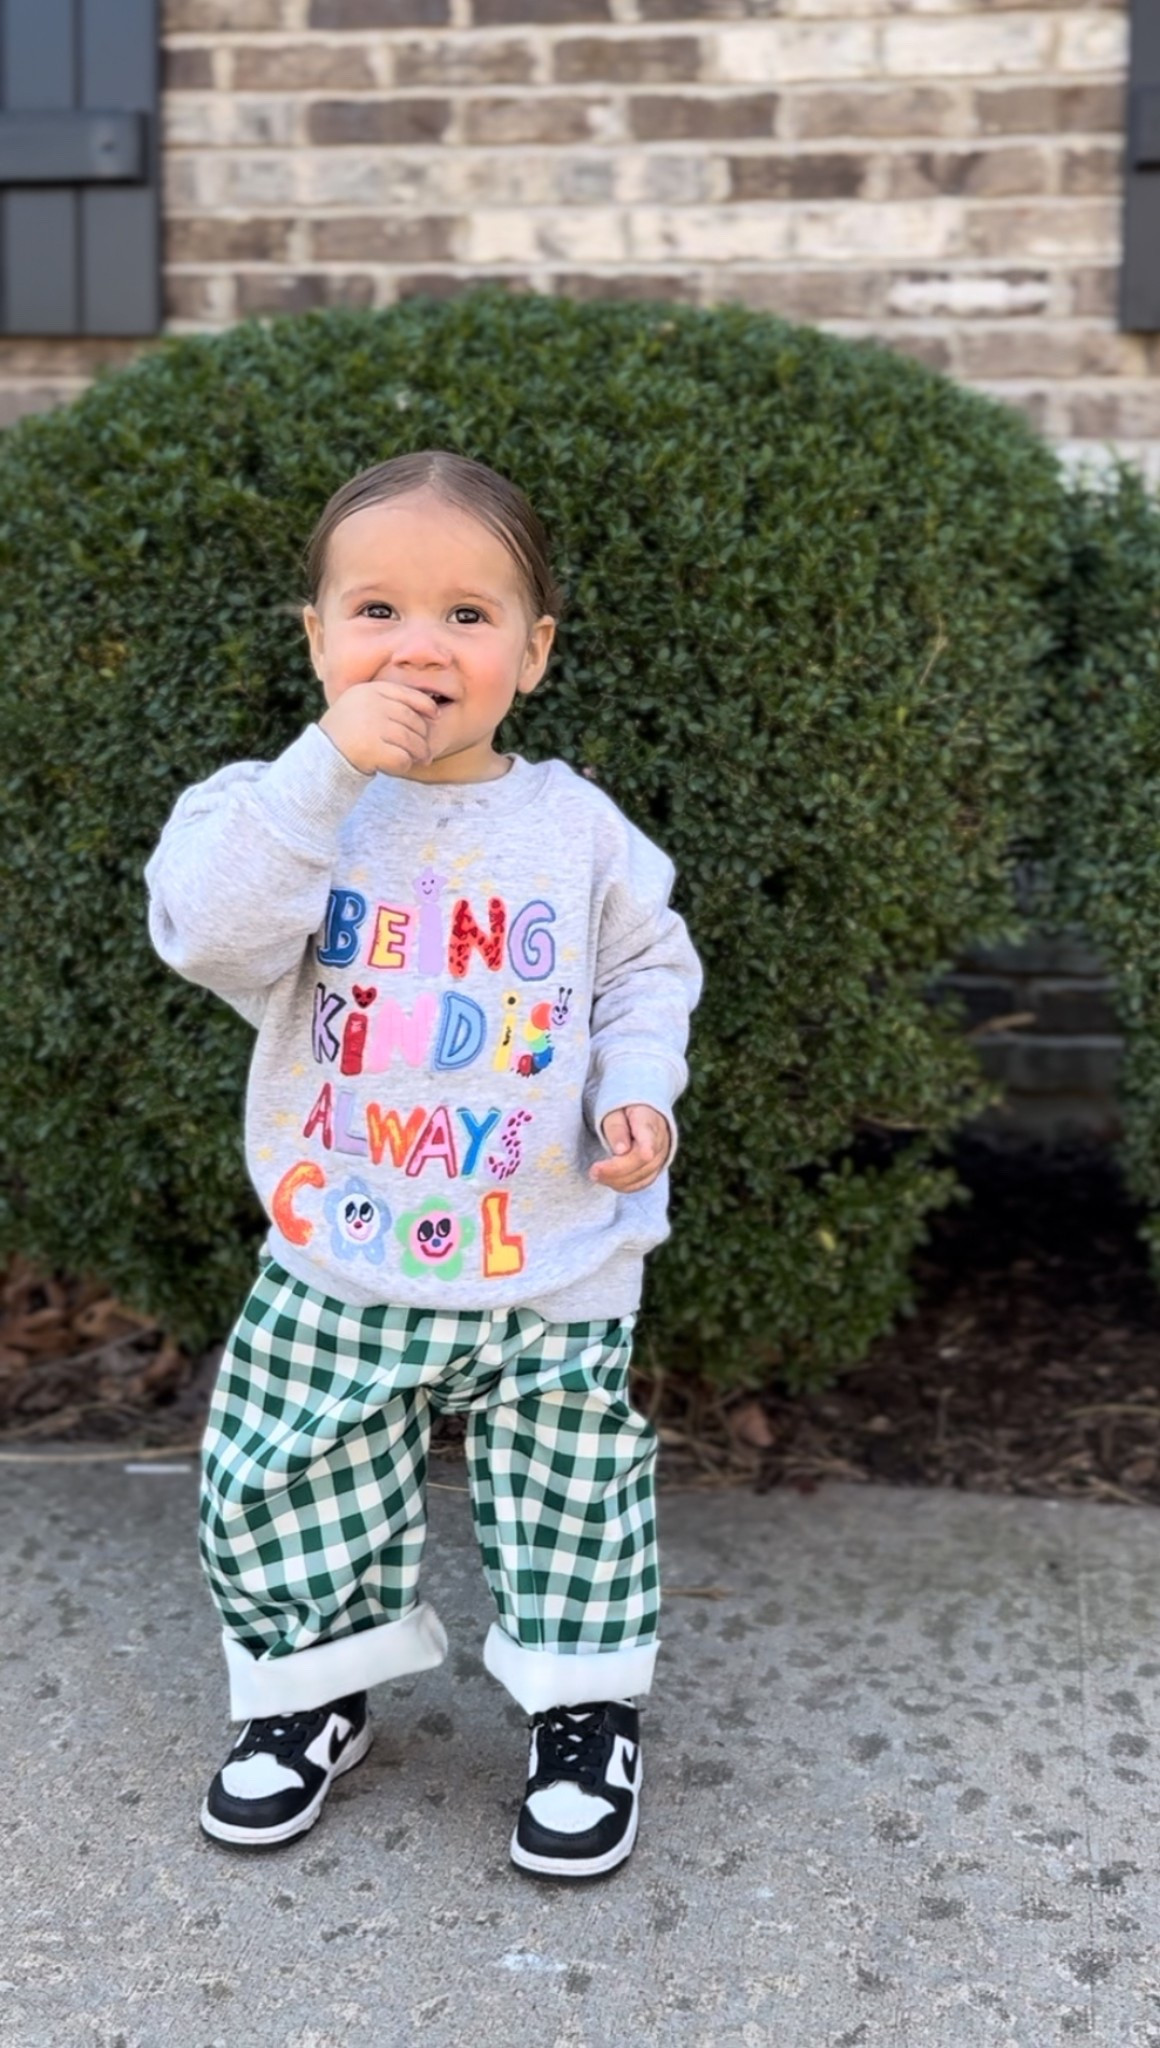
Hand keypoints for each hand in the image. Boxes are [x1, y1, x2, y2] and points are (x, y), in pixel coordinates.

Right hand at [319, 679, 441, 777]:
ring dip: (418, 753)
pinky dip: (405, 765)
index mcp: (370, 691)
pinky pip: (402, 758)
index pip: (408, 695)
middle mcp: (372, 705)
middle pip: (413, 720)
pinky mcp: (372, 749)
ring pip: (412, 740)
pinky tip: (398, 767)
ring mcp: (372, 726)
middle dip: (422, 737)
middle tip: (424, 750)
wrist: (321, 755)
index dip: (426, 705)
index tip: (435, 715)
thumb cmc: (346, 731)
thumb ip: (387, 702)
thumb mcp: (360, 704)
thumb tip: (433, 710)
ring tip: (419, 759)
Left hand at [589, 1104, 671, 1191]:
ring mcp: (660, 1157)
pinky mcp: (656, 1170)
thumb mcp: (614, 1112)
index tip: (614, 1158)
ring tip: (596, 1174)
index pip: (648, 1141)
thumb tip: (621, 1150)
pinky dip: (623, 1185)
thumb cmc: (624, 1112)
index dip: (637, 1153)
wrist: (641, 1115)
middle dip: (615, 1170)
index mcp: (649, 1121)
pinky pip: (641, 1183)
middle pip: (641, 1163)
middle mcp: (660, 1141)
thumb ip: (617, 1128)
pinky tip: (607, 1179)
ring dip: (616, 1180)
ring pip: (642, 1177)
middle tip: (593, 1171)